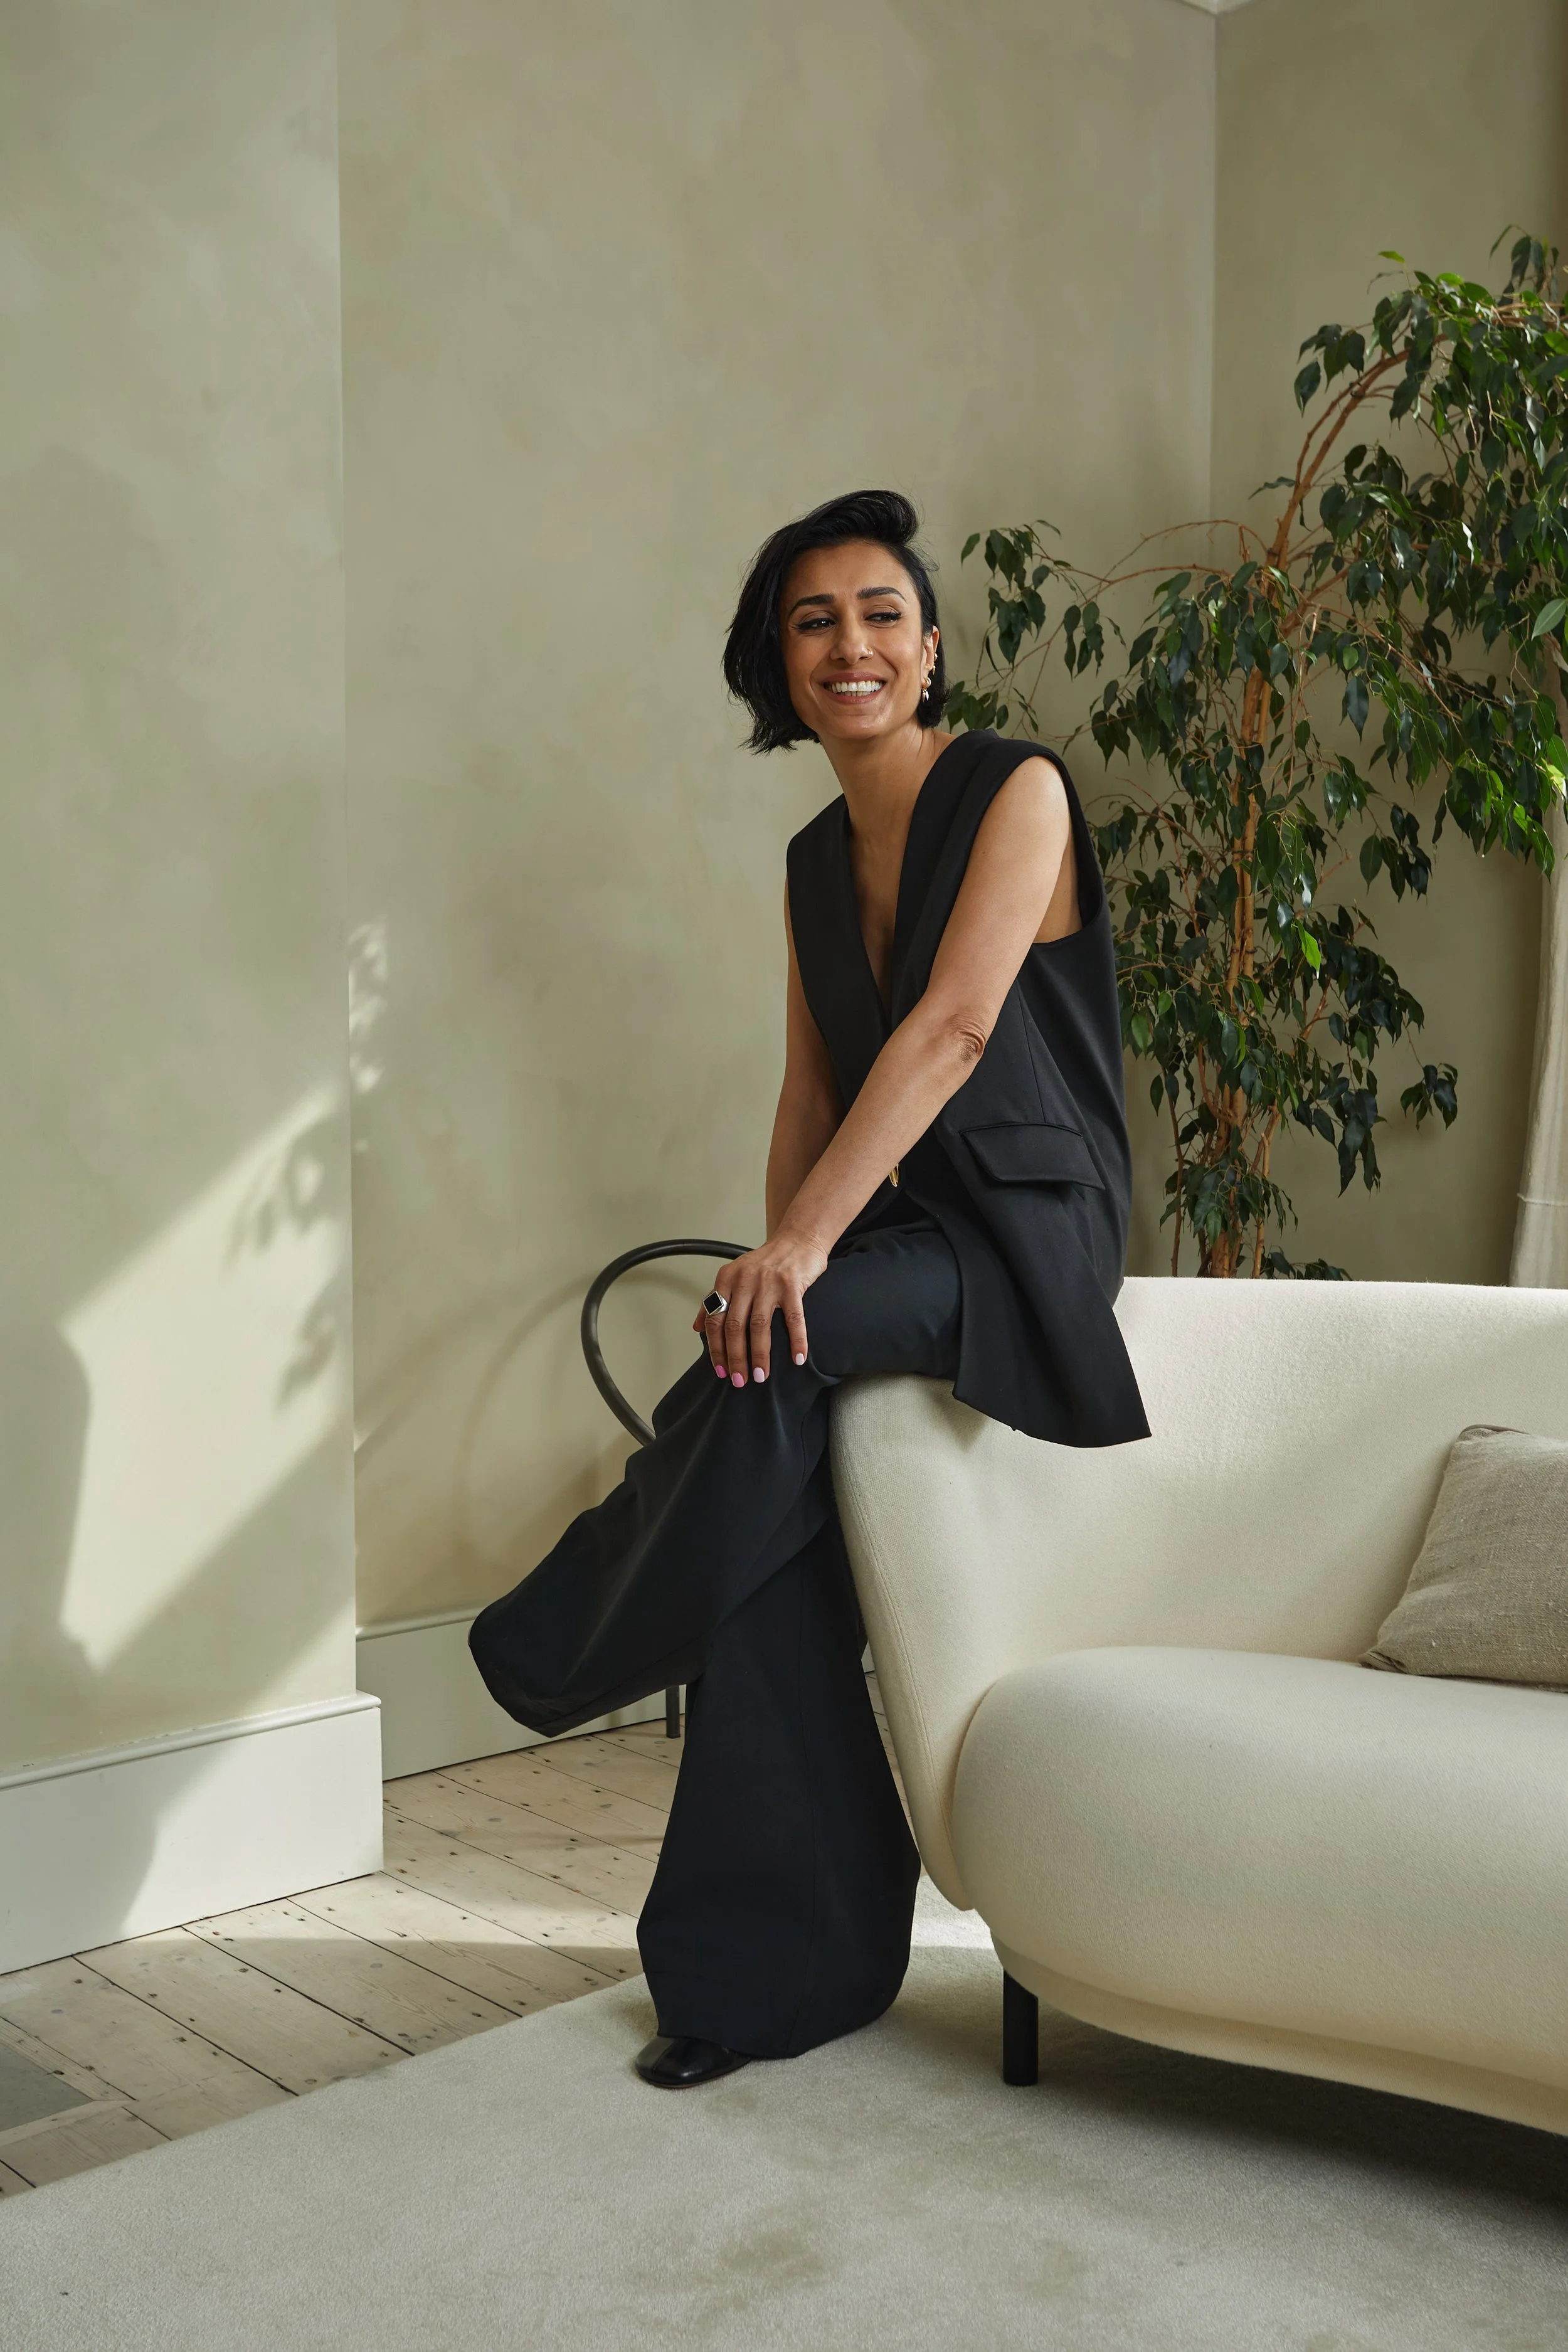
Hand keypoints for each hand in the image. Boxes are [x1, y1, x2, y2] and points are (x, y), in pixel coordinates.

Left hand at [691, 1229, 829, 1386]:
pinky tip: (798, 1359)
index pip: (715, 1320)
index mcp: (726, 1279)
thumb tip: (697, 1328)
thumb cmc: (766, 1262)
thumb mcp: (733, 1275)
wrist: (797, 1239)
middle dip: (735, 1358)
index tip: (720, 1370)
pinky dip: (796, 1341)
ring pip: (759, 1326)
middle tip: (739, 1380)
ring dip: (760, 1355)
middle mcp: (744, 1280)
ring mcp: (769, 1282)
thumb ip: (714, 1299)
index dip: (716, 1348)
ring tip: (761, 1376)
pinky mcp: (792, 1284)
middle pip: (734, 1326)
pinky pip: (794, 1319)